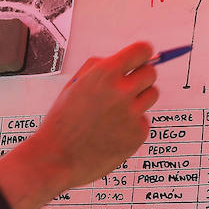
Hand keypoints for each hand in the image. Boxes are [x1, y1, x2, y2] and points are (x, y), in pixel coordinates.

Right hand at [0, 42, 158, 208]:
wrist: (57, 157)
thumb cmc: (62, 120)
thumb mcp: (74, 85)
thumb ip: (99, 68)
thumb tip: (125, 61)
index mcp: (104, 74)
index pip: (142, 51)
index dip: (142, 53)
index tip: (142, 58)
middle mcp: (122, 91)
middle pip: (151, 73)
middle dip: (140, 77)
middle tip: (126, 89)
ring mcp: (132, 114)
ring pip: (151, 95)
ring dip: (139, 99)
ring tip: (115, 112)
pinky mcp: (138, 134)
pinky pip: (144, 120)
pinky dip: (132, 124)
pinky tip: (112, 132)